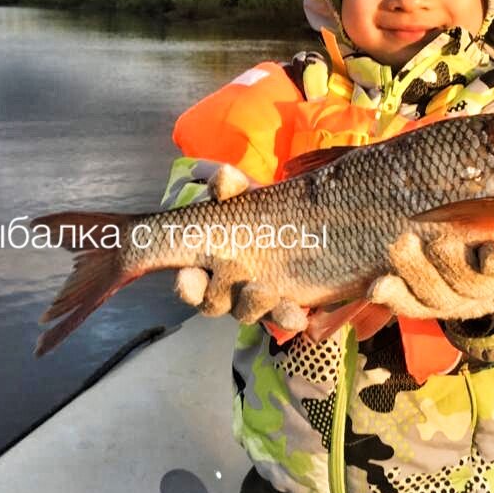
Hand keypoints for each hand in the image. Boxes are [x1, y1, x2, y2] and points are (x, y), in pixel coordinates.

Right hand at [173, 165, 309, 332]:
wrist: (306, 226)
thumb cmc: (261, 211)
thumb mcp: (247, 195)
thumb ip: (233, 187)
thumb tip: (223, 176)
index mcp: (209, 262)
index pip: (190, 281)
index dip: (187, 285)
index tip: (188, 274)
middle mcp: (227, 287)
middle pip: (212, 302)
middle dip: (212, 296)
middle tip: (217, 284)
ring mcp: (255, 300)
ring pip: (245, 312)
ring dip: (252, 303)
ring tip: (263, 289)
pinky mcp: (284, 305)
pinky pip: (284, 317)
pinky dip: (289, 316)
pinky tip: (299, 316)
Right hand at [367, 232, 493, 320]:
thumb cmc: (451, 255)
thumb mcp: (422, 257)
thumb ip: (400, 254)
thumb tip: (371, 259)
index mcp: (429, 300)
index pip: (408, 304)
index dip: (393, 297)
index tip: (376, 285)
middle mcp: (455, 301)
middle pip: (433, 295)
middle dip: (417, 270)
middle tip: (402, 242)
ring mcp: (483, 291)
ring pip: (464, 283)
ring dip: (451, 264)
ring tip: (441, 243)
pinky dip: (491, 255)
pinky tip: (486, 246)